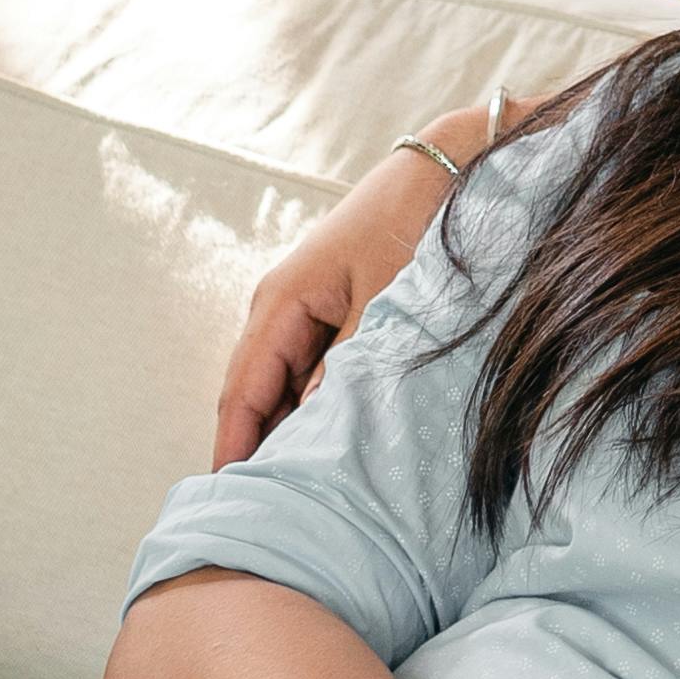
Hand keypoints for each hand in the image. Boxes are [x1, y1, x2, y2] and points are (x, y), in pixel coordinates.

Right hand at [212, 119, 487, 465]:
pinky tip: (334, 440)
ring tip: (300, 488)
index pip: (242, 389)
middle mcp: (281, 308)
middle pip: (256, 394)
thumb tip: (317, 419)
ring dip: (289, 429)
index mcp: (280, 302)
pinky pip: (313, 370)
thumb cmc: (412, 222)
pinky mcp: (334, 311)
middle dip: (257, 448)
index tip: (231, 498)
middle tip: (268, 509)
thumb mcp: (385, 297)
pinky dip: (316, 405)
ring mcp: (306, 310)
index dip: (233, 446)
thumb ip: (350, 360)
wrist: (448, 169)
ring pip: (285, 386)